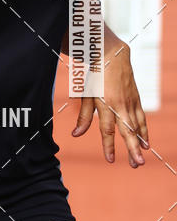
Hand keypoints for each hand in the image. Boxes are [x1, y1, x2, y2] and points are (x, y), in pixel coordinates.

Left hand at [72, 44, 148, 167]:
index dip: (108, 146)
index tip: (110, 160)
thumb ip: (84, 117)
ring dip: (140, 143)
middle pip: (127, 131)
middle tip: (137, 165)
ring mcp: (130, 103)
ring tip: (141, 159)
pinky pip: (141, 119)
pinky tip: (145, 143)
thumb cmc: (95, 76)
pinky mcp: (136, 100)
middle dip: (132, 149)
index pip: (107, 129)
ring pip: (137, 126)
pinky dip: (144, 131)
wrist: (112, 55)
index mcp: (106, 104)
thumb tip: (75, 135)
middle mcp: (120, 105)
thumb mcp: (86, 94)